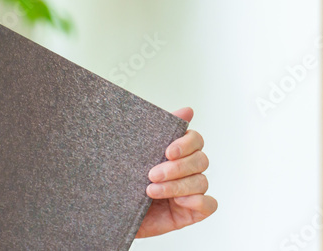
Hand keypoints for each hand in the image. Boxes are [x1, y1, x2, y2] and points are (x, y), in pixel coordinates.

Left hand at [135, 107, 216, 237]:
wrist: (112, 212)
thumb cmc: (126, 183)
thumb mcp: (135, 154)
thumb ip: (157, 130)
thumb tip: (187, 110)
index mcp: (177, 152)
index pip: (195, 139)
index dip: (186, 143)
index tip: (167, 151)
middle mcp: (188, 170)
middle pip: (201, 160)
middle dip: (177, 167)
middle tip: (153, 174)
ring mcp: (192, 191)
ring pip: (201, 181)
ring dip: (177, 186)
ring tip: (152, 191)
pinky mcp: (194, 211)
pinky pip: (210, 204)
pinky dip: (197, 201)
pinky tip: (178, 202)